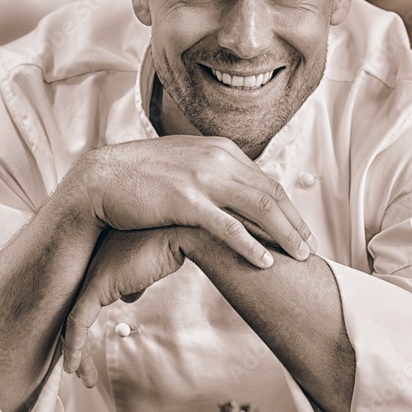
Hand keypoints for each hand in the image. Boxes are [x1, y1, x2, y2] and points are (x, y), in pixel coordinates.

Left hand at [62, 225, 205, 383]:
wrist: (182, 233)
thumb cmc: (171, 245)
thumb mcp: (150, 266)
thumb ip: (136, 281)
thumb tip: (129, 296)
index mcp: (102, 260)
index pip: (84, 300)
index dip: (84, 327)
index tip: (88, 350)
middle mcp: (91, 266)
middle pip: (74, 311)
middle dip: (75, 343)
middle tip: (80, 368)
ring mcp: (91, 275)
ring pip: (72, 321)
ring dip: (75, 351)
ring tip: (82, 375)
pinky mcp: (97, 287)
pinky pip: (77, 323)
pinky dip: (74, 347)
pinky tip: (74, 366)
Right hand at [75, 135, 315, 268]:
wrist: (100, 178)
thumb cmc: (140, 177)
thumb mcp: (184, 164)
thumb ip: (212, 173)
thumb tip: (232, 189)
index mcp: (220, 150)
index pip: (266, 181)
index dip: (289, 208)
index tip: (302, 230)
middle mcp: (218, 158)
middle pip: (271, 193)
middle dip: (295, 223)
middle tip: (311, 248)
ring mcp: (203, 178)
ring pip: (259, 207)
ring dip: (284, 234)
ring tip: (300, 257)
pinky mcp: (186, 200)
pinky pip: (228, 226)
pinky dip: (251, 245)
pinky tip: (266, 262)